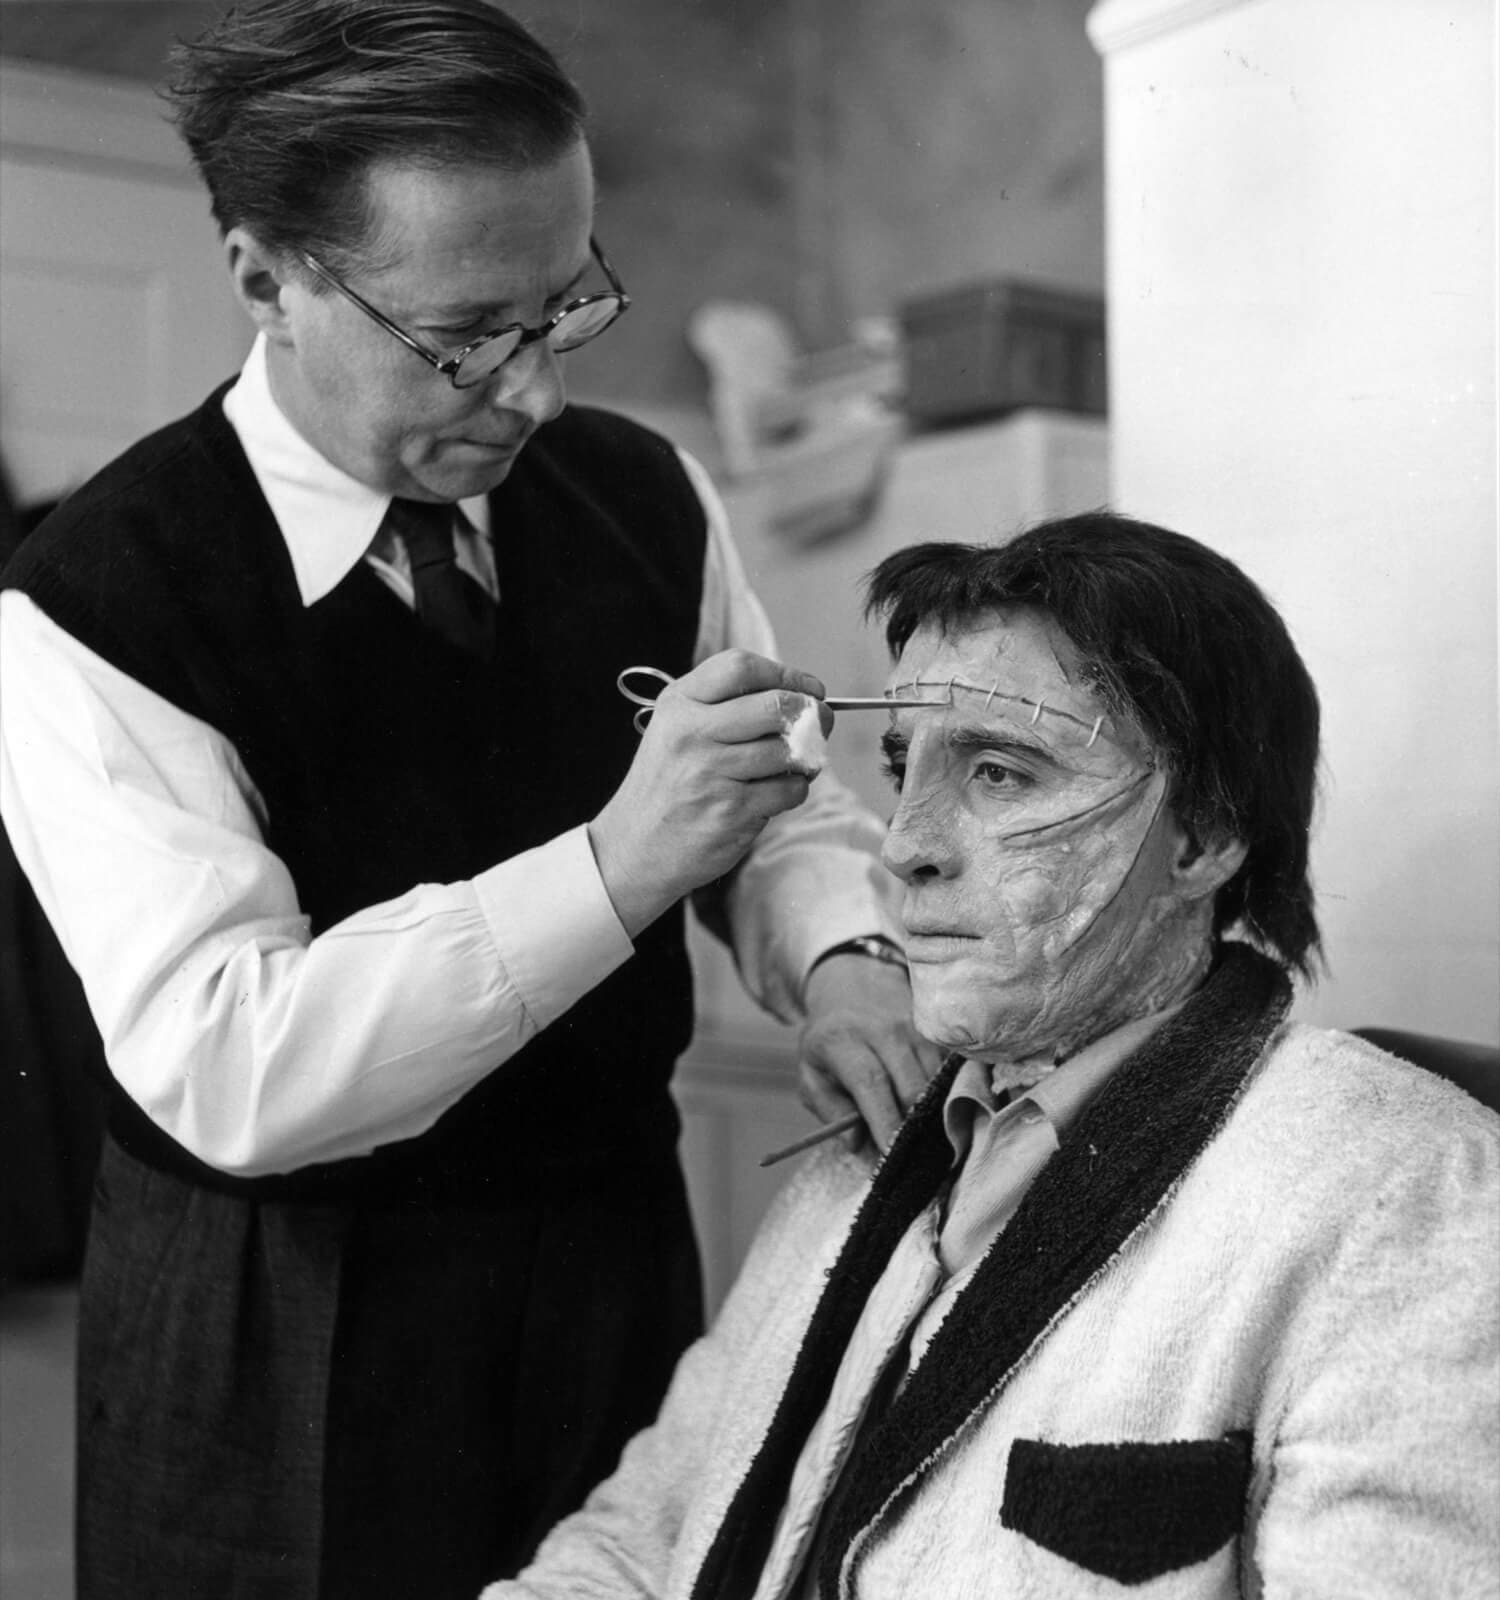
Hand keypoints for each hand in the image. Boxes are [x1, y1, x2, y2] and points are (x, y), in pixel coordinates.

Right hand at [590, 650, 833, 938]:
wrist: (635, 846)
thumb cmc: (668, 783)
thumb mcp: (677, 727)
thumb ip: (727, 705)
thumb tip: (803, 696)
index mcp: (679, 703)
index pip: (742, 667)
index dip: (787, 674)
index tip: (808, 688)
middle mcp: (692, 733)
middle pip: (775, 705)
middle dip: (812, 713)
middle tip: (821, 722)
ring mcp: (711, 773)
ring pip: (788, 750)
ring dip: (806, 757)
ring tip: (793, 764)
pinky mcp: (731, 811)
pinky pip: (788, 790)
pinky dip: (794, 790)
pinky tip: (775, 793)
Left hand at [797, 954, 944, 1154]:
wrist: (852, 984)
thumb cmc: (829, 1041)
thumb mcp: (811, 1073)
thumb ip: (829, 1112)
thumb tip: (858, 1146)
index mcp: (844, 1040)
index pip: (870, 1082)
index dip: (884, 1121)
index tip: (892, 1154)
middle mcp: (884, 1029)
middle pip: (911, 1085)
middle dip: (914, 1126)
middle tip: (912, 1157)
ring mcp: (915, 1027)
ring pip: (935, 1080)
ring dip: (933, 1114)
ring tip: (925, 1140)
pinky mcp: (936, 1030)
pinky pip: (948, 1070)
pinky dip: (945, 1094)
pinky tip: (937, 1112)